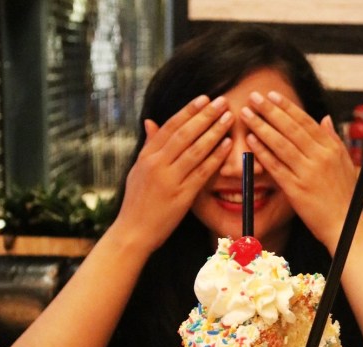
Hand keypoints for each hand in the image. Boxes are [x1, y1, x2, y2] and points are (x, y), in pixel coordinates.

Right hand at [115, 95, 234, 251]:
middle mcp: (157, 165)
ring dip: (214, 132)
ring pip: (195, 150)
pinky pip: (201, 173)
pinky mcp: (181, 197)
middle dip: (205, 116)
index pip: (170, 127)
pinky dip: (215, 158)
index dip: (188, 111)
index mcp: (147, 156)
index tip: (204, 98)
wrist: (133, 232)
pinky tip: (227, 146)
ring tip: (228, 119)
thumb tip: (150, 122)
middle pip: (185, 134)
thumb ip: (148, 147)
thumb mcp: (138, 171)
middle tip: (222, 102)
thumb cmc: (137, 203)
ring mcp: (169, 180)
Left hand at [241, 91, 356, 252]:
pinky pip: (276, 167)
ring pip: (281, 144)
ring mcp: (307, 173)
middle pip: (290, 129)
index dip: (286, 107)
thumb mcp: (345, 163)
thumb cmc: (344, 195)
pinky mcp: (297, 190)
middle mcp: (320, 157)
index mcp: (331, 148)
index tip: (271, 95)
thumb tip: (324, 118)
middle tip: (253, 97)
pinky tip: (250, 141)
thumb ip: (333, 139)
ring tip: (246, 115)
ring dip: (261, 127)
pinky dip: (263, 153)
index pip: (305, 121)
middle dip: (270, 111)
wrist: (345, 225)